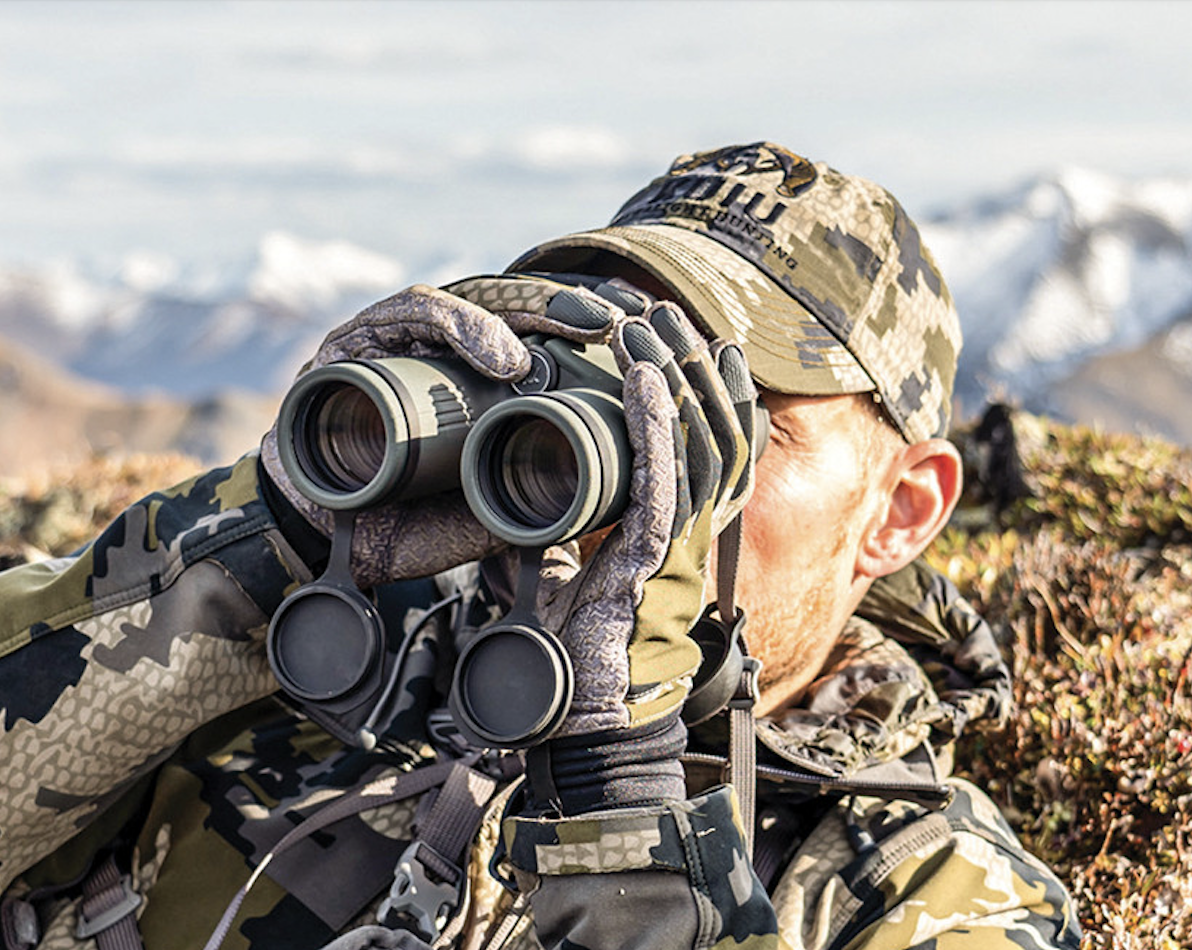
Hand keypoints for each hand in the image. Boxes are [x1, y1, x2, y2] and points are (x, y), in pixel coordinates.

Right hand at [261, 279, 625, 586]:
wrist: (313, 541)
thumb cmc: (392, 527)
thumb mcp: (471, 521)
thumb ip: (517, 508)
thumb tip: (580, 504)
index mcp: (468, 391)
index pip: (535, 344)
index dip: (584, 338)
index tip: (635, 345)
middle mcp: (434, 358)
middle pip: (511, 313)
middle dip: (570, 311)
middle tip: (618, 323)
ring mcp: (394, 343)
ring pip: (473, 301)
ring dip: (530, 312)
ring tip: (580, 333)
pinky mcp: (354, 342)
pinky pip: (412, 313)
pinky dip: (459, 324)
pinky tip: (505, 356)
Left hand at [526, 301, 759, 811]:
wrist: (584, 708)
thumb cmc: (579, 645)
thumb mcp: (572, 567)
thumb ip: (567, 526)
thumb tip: (529, 493)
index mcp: (682, 530)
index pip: (714, 447)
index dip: (712, 391)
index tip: (696, 342)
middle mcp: (694, 529)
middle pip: (715, 431)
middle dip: (694, 367)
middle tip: (666, 314)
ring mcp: (681, 540)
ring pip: (697, 441)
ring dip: (675, 377)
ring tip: (651, 325)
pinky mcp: (656, 552)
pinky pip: (665, 474)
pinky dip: (655, 422)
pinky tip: (645, 377)